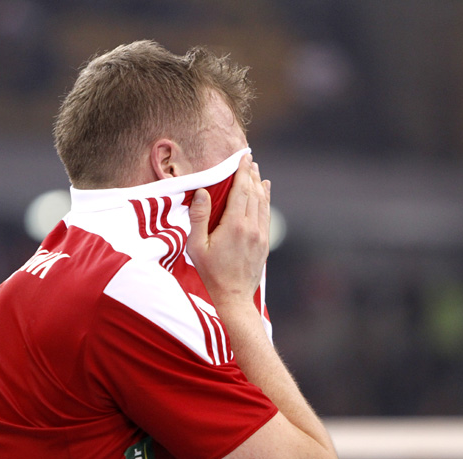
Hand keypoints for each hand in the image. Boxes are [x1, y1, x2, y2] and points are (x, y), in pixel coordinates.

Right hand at [187, 154, 270, 307]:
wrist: (232, 297)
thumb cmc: (210, 273)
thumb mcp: (196, 246)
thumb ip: (199, 217)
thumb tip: (201, 192)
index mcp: (234, 225)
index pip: (241, 190)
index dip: (242, 171)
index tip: (244, 157)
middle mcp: (251, 227)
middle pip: (254, 193)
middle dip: (251, 174)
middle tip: (249, 159)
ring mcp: (260, 235)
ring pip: (262, 203)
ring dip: (259, 185)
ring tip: (257, 171)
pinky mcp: (264, 243)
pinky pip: (266, 215)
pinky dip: (266, 200)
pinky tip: (265, 192)